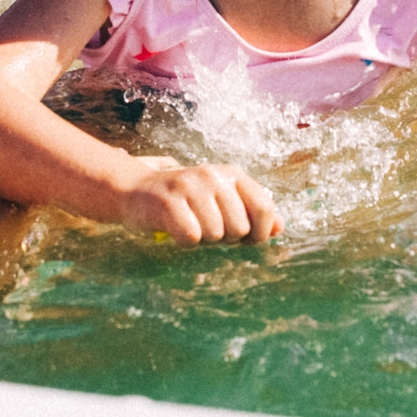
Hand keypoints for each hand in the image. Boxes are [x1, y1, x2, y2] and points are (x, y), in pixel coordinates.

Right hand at [120, 162, 279, 244]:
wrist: (135, 190)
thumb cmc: (185, 201)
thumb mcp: (222, 201)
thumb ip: (252, 213)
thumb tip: (280, 228)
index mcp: (232, 174)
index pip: (264, 207)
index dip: (258, 232)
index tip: (244, 238)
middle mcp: (213, 175)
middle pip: (240, 228)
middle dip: (225, 238)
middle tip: (206, 227)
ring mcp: (190, 186)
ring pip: (216, 235)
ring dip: (203, 240)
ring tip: (190, 225)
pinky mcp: (168, 202)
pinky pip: (191, 238)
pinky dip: (184, 242)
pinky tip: (174, 229)